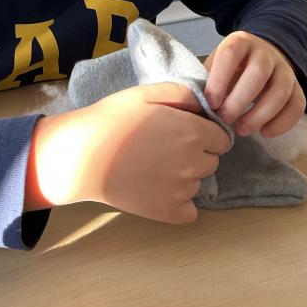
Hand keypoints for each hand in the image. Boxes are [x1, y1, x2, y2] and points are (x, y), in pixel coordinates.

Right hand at [26, 82, 230, 223]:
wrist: (84, 155)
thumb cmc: (113, 119)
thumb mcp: (148, 93)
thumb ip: (183, 94)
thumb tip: (205, 106)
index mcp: (194, 132)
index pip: (222, 139)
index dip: (206, 133)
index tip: (185, 132)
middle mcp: (193, 163)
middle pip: (212, 161)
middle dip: (197, 154)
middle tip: (166, 147)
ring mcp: (182, 190)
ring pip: (198, 183)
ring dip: (185, 176)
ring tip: (155, 166)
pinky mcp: (167, 212)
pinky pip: (190, 211)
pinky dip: (180, 203)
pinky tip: (160, 189)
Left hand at [203, 32, 304, 137]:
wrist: (262, 55)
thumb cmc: (231, 67)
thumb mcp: (216, 65)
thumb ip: (206, 81)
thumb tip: (192, 106)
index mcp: (240, 42)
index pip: (230, 55)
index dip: (219, 79)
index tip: (210, 102)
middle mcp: (265, 53)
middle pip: (258, 73)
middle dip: (240, 100)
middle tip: (225, 119)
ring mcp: (284, 69)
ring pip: (280, 91)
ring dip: (260, 114)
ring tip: (241, 130)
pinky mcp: (297, 87)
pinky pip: (297, 105)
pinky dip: (282, 123)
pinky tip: (264, 133)